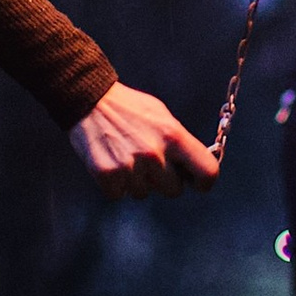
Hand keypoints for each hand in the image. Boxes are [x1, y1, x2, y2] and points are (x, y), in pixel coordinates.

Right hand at [69, 82, 221, 199]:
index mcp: (173, 136)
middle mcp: (154, 154)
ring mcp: (130, 167)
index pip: (206, 171)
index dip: (203, 181)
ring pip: (145, 193)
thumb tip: (192, 168)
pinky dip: (117, 184)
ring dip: (138, 181)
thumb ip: (180, 142)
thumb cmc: (128, 107)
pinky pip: (121, 195)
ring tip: (127, 156)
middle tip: (149, 161)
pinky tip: (113, 162)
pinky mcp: (108, 176)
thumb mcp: (162, 116)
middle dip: (164, 179)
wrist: (89, 100)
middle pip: (173, 190)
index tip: (196, 182)